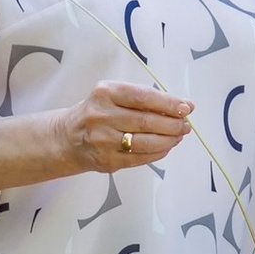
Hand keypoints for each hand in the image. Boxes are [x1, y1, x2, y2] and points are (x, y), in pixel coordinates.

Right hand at [45, 79, 192, 174]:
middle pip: (147, 121)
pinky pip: (140, 158)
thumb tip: (184, 106)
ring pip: (146, 142)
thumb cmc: (99, 113)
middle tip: (185, 125)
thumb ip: (146, 99)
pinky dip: (158, 152)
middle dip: (173, 124)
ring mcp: (102, 140)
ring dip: (169, 140)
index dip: (169, 103)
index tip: (187, 108)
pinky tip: (165, 147)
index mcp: (105, 93)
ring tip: (178, 136)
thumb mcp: (114, 96)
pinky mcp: (106, 160)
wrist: (68, 137)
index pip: (143, 97)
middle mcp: (101, 115)